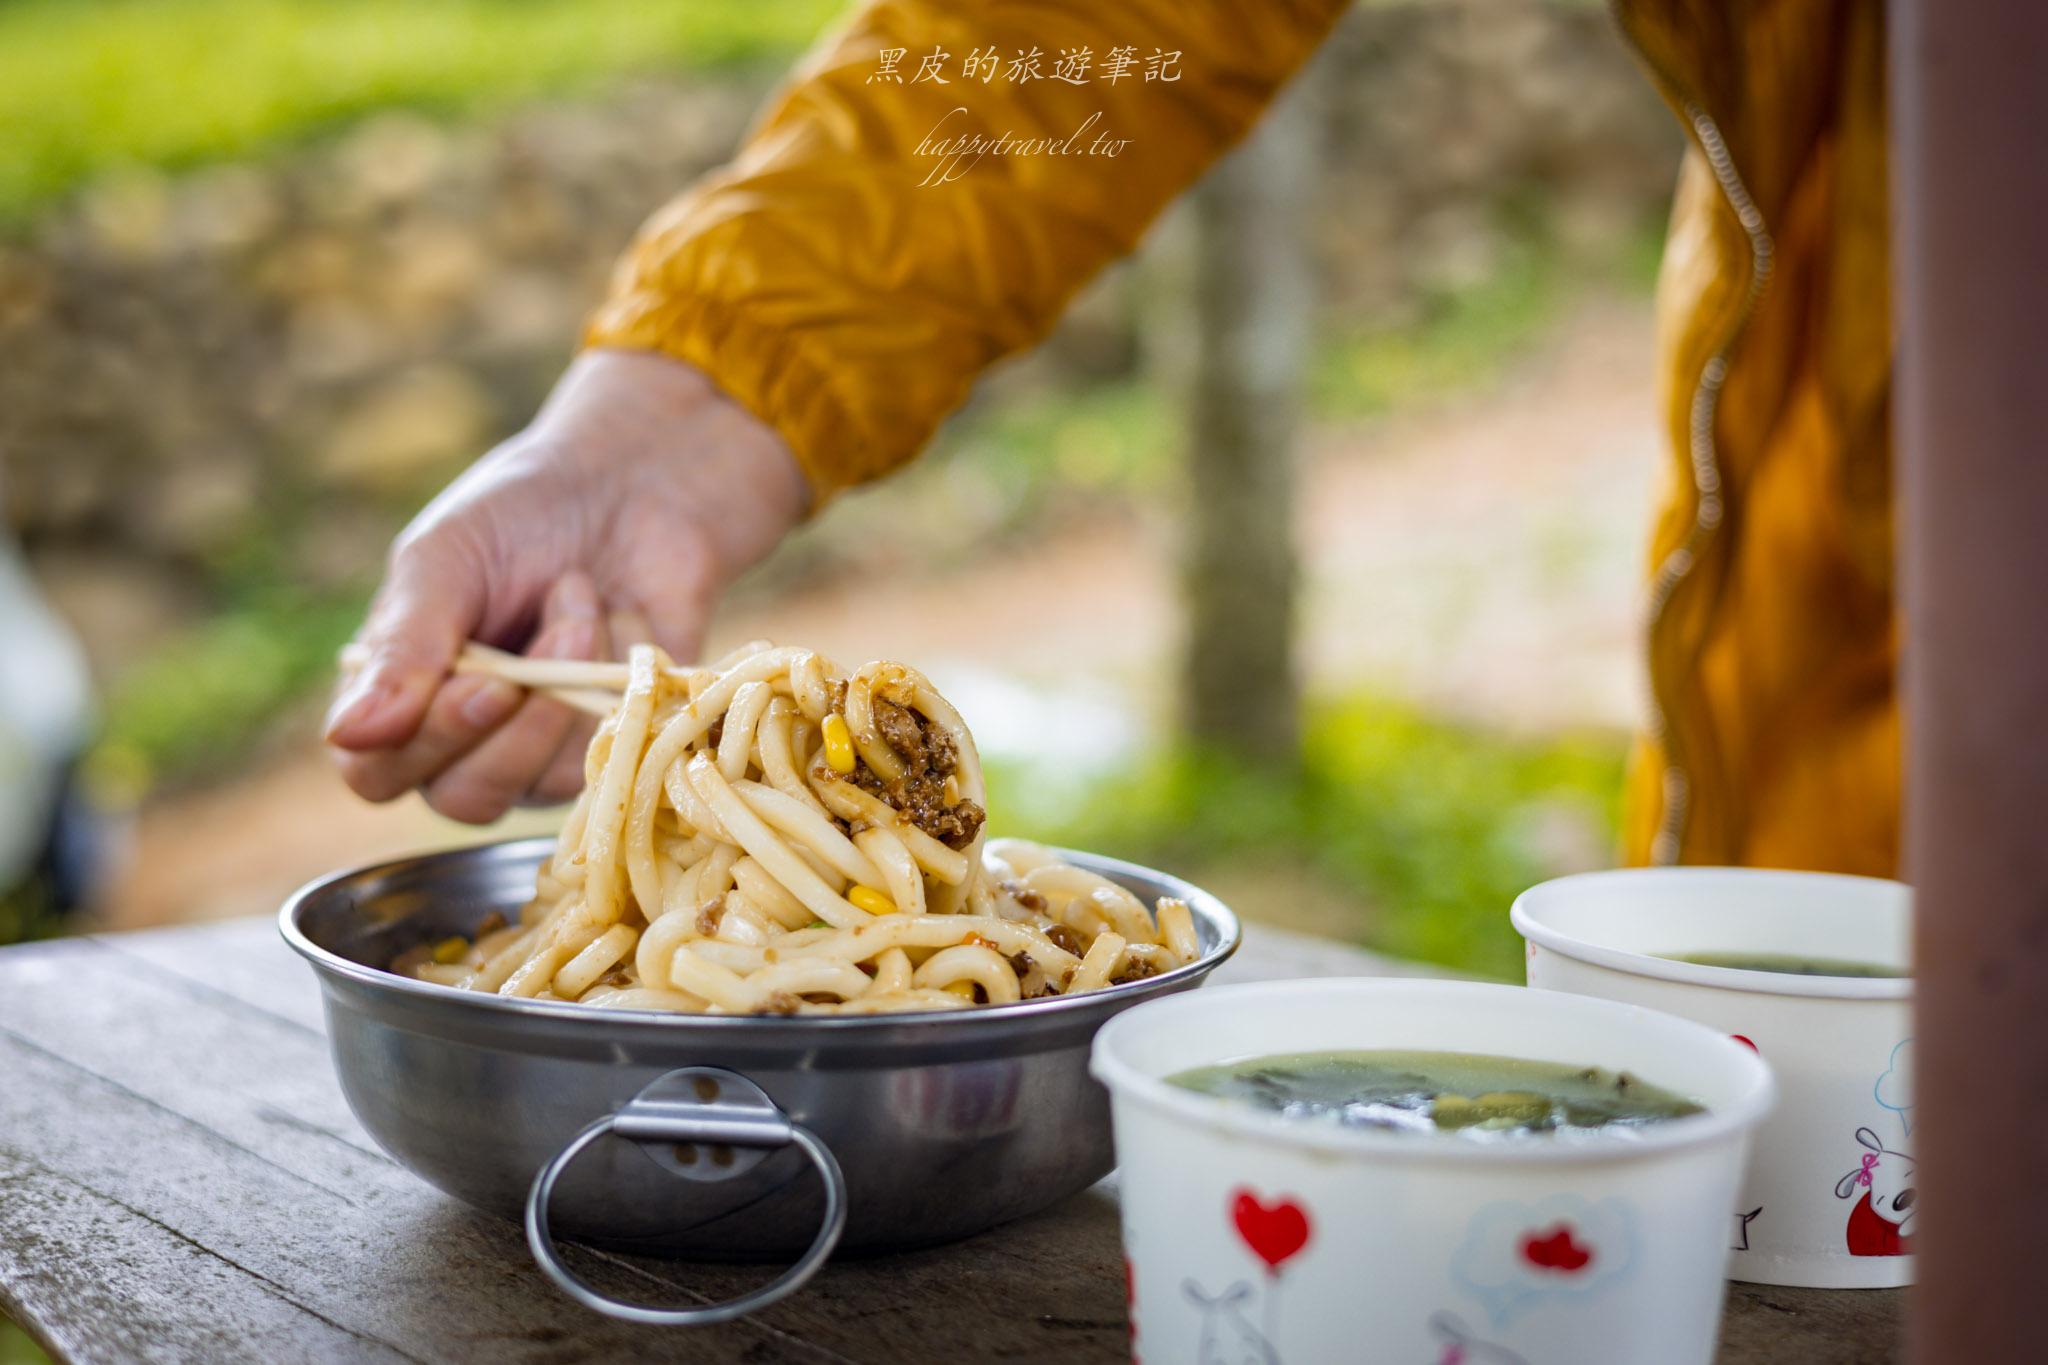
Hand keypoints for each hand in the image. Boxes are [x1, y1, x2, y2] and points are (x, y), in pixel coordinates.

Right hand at [325, 349, 809, 820]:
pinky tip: (623, 617)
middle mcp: (462, 742)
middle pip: (464, 799)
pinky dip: (618, 680)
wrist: (633, 485)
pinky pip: (610, 756)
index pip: (375, 773)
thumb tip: (347, 737)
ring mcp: (540, 754)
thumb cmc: (520, 516)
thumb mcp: (444, 560)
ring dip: (573, 686)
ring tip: (582, 596)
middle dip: (517, 723)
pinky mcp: (612, 747)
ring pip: (542, 784)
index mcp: (397, 694)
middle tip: (557, 636)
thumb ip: (402, 647)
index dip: (428, 742)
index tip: (487, 681)